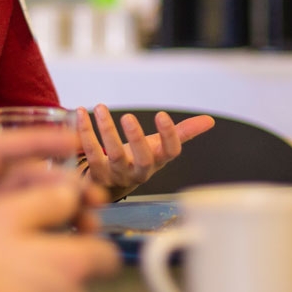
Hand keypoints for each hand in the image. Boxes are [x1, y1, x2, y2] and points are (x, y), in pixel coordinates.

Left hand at [0, 128, 104, 289]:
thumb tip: (28, 182)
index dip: (37, 138)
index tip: (72, 140)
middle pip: (25, 178)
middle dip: (63, 180)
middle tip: (94, 196)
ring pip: (30, 204)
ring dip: (62, 207)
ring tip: (89, 221)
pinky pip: (23, 229)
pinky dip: (50, 229)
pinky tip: (69, 240)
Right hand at [0, 182, 121, 291]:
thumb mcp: (5, 213)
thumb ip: (50, 199)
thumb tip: (74, 195)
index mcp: (74, 265)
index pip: (108, 255)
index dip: (88, 242)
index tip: (66, 236)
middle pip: (80, 282)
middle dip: (58, 269)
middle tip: (20, 258)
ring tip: (1, 284)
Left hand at [77, 105, 214, 199]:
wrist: (112, 184)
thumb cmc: (139, 159)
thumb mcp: (161, 146)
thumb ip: (183, 132)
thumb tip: (210, 120)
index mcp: (158, 161)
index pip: (170, 152)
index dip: (168, 136)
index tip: (162, 115)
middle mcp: (139, 171)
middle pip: (142, 159)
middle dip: (136, 138)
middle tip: (128, 116)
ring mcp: (117, 174)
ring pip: (113, 155)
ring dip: (106, 130)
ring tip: (101, 108)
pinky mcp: (96, 174)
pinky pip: (90, 154)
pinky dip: (84, 132)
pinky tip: (82, 113)